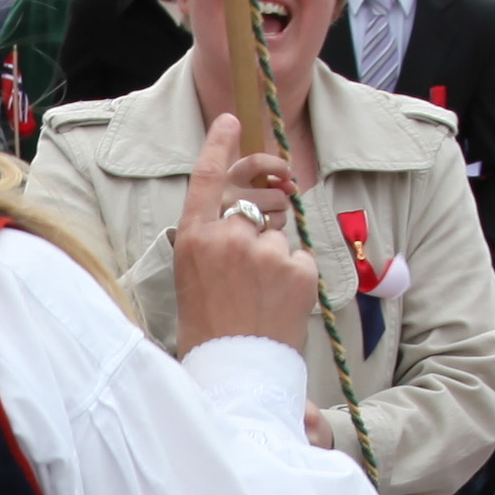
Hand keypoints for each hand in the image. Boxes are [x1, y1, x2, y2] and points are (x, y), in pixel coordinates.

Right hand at [172, 116, 318, 356]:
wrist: (235, 374)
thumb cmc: (208, 330)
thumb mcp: (193, 276)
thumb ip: (212, 240)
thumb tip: (242, 216)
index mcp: (194, 238)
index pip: (208, 177)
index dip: (219, 144)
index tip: (231, 120)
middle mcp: (229, 237)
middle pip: (253, 207)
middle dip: (260, 225)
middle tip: (251, 269)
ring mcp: (266, 251)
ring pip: (280, 237)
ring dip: (276, 259)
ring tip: (261, 298)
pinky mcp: (298, 269)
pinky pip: (301, 260)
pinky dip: (295, 279)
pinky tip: (279, 305)